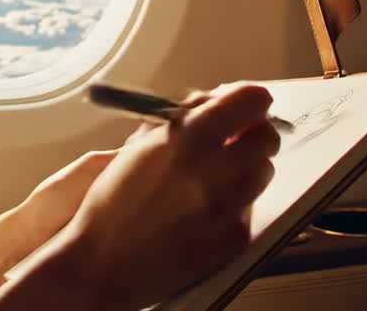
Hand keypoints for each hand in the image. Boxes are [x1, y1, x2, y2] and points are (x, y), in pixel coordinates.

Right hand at [8, 84, 280, 309]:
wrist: (99, 264)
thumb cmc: (111, 204)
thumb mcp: (139, 149)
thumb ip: (180, 123)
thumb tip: (212, 103)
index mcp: (187, 139)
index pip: (249, 102)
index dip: (250, 101)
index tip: (248, 105)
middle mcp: (213, 170)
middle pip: (266, 138)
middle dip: (254, 135)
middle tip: (240, 140)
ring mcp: (226, 207)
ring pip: (263, 173)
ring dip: (247, 169)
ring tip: (221, 179)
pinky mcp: (233, 239)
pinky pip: (249, 211)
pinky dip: (235, 207)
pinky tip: (207, 213)